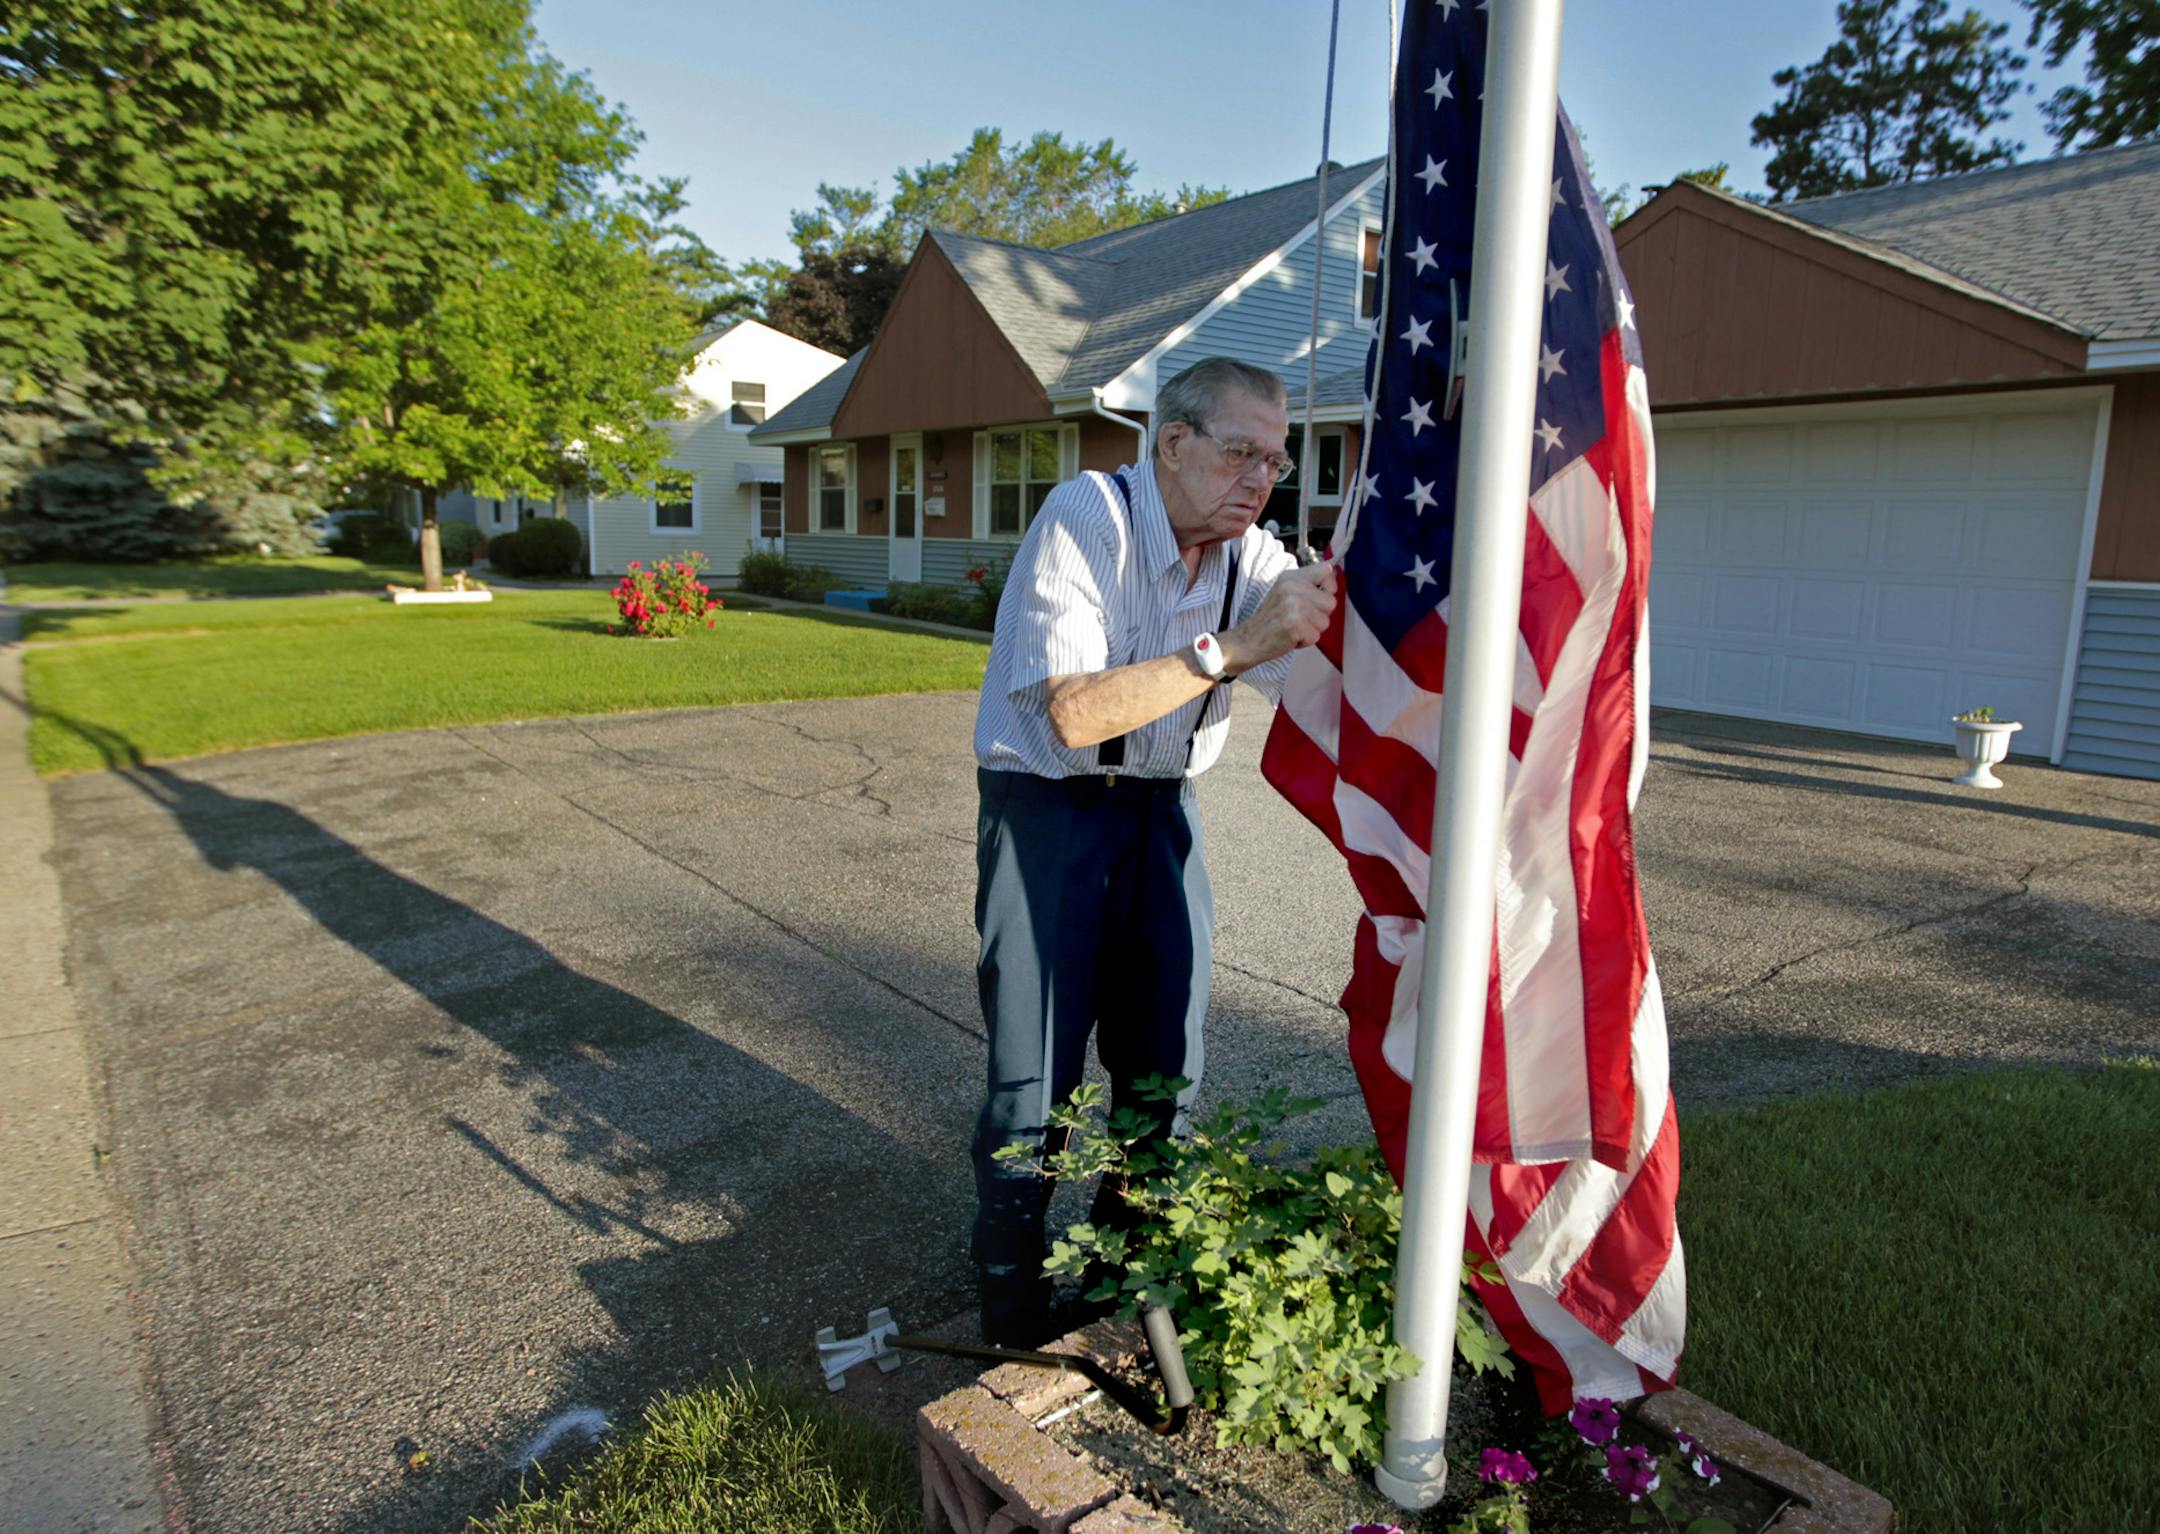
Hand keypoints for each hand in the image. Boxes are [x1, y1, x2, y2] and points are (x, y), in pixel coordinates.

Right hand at [1222, 561, 1337, 672]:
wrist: (1248, 640)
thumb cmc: (1269, 620)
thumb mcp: (1285, 592)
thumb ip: (1306, 583)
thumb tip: (1332, 572)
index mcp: (1291, 577)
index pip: (1326, 570)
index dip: (1329, 586)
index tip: (1319, 596)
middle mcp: (1293, 587)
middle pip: (1331, 602)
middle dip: (1319, 615)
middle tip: (1300, 618)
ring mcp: (1294, 605)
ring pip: (1325, 621)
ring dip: (1312, 630)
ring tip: (1294, 627)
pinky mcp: (1295, 624)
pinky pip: (1316, 636)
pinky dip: (1305, 641)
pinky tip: (1291, 636)